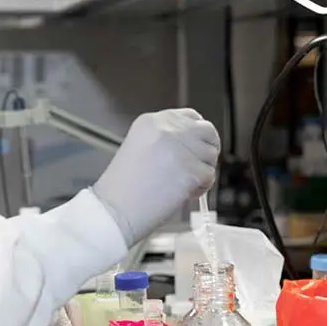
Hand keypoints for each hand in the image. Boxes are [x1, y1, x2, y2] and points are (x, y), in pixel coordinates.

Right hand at [92, 109, 219, 245]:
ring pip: (211, 155)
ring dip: (203, 171)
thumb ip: (167, 140)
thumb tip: (194, 145)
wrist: (115, 209)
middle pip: (207, 131)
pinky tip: (182, 193)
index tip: (195, 147)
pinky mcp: (192, 169)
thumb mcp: (140, 147)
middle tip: (196, 167)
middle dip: (206, 149)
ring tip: (182, 184)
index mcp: (152, 121)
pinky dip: (201, 187)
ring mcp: (181, 148)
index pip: (191, 116)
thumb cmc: (123, 187)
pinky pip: (209, 175)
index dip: (197, 133)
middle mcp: (168, 128)